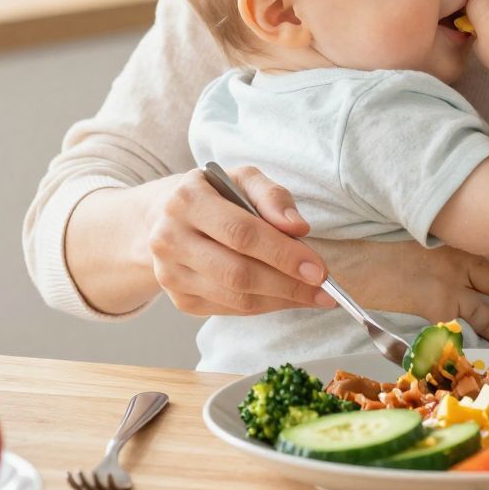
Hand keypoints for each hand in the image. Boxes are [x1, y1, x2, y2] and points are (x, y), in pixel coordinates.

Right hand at [140, 166, 332, 316]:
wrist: (163, 219)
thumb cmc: (214, 196)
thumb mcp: (242, 179)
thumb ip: (272, 196)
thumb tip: (298, 226)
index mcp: (186, 200)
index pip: (241, 233)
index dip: (283, 254)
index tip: (319, 269)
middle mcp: (169, 239)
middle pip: (238, 273)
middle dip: (289, 285)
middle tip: (325, 290)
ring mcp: (170, 274)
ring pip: (235, 298)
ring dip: (282, 300)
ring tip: (313, 296)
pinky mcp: (179, 299)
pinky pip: (231, 310)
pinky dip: (265, 306)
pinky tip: (287, 298)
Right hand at [312, 238, 488, 347]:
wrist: (356, 260)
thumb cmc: (374, 247)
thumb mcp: (411, 238)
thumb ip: (433, 251)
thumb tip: (440, 266)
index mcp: (451, 243)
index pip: (486, 257)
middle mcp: (456, 262)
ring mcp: (449, 286)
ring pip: (483, 311)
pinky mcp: (437, 307)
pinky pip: (458, 331)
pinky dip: (463, 345)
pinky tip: (471, 355)